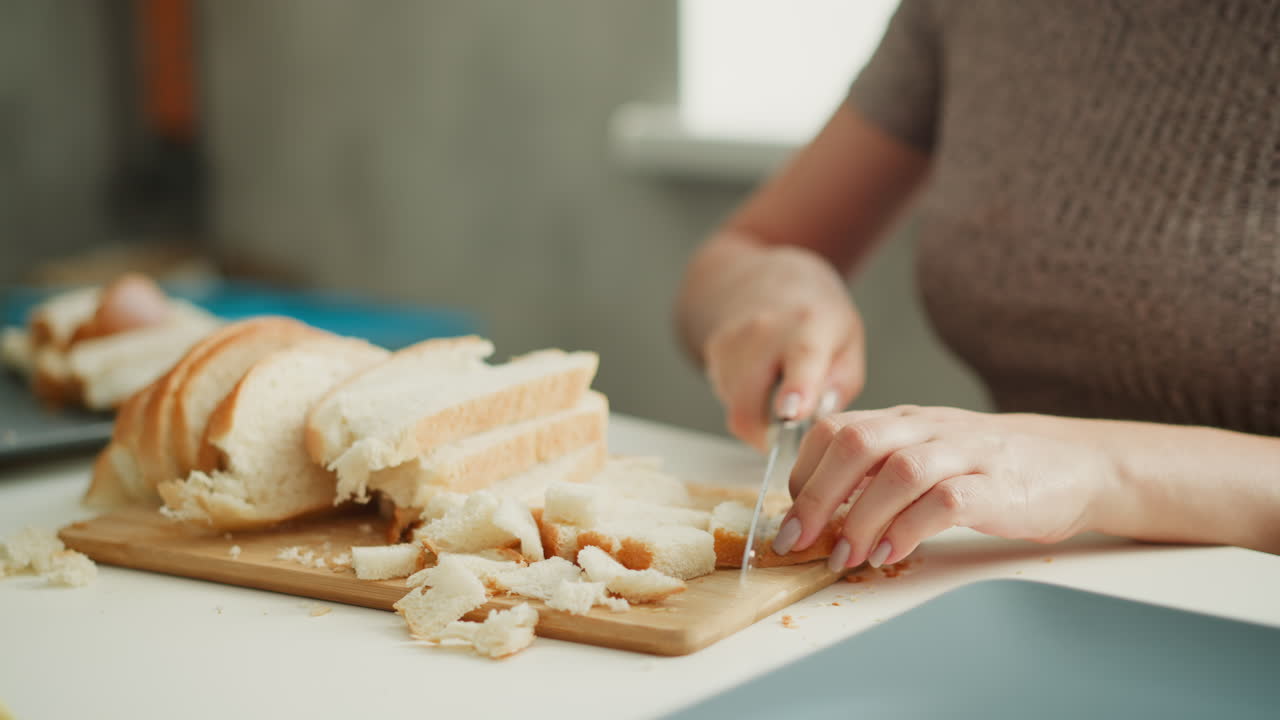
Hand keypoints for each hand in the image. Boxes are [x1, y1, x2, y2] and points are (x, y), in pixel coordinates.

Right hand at [700, 245, 864, 449]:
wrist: (771, 280)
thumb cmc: (816, 319)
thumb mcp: (848, 345)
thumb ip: (839, 387)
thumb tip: (813, 422)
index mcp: (809, 326)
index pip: (800, 359)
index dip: (796, 389)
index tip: (792, 412)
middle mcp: (764, 330)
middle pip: (749, 403)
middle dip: (768, 434)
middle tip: (791, 432)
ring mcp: (732, 341)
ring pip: (737, 408)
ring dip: (760, 416)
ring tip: (779, 389)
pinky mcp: (713, 353)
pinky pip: (728, 399)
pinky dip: (747, 402)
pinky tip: (762, 379)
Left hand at [772, 406, 1116, 569]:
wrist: (1079, 464)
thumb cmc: (992, 468)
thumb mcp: (928, 454)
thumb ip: (879, 472)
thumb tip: (819, 508)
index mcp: (906, 420)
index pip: (836, 428)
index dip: (804, 470)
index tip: (792, 514)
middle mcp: (930, 429)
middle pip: (856, 442)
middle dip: (816, 495)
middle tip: (798, 539)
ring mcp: (966, 455)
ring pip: (897, 471)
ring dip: (860, 519)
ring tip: (845, 556)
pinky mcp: (998, 487)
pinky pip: (945, 502)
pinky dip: (910, 531)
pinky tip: (891, 555)